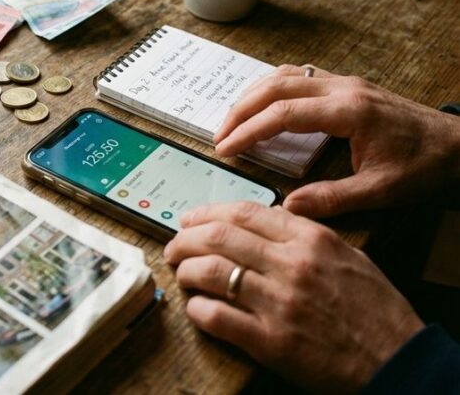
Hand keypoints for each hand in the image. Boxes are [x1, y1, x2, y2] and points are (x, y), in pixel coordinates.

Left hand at [164, 202, 422, 392]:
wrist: (398, 360)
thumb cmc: (374, 310)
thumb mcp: (347, 256)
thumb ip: (304, 235)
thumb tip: (262, 221)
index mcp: (311, 240)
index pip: (245, 212)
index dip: (208, 213)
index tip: (191, 219)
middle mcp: (292, 266)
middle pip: (219, 237)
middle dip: (185, 239)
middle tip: (174, 246)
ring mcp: (279, 303)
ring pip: (211, 272)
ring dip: (186, 270)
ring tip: (182, 273)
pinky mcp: (270, 341)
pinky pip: (216, 316)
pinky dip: (197, 309)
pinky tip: (196, 308)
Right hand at [214, 65, 459, 216]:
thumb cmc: (427, 166)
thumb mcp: (382, 190)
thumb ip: (333, 199)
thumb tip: (289, 208)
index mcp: (349, 111)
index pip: (283, 113)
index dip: (249, 130)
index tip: (226, 148)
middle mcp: (343, 88)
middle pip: (276, 86)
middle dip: (241, 110)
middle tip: (219, 136)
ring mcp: (345, 82)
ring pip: (285, 75)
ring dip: (253, 95)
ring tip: (232, 121)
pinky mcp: (348, 85)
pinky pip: (298, 76)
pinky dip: (272, 88)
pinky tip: (263, 106)